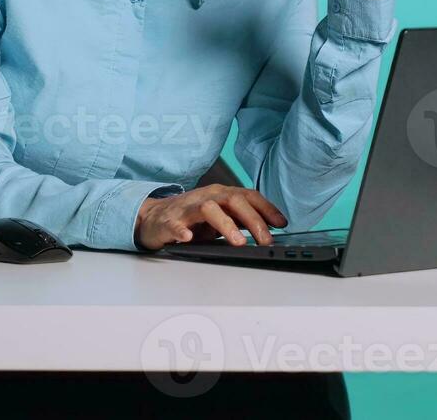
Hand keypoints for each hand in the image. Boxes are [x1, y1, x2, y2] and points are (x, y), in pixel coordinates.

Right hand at [134, 185, 287, 249]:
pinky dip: (183, 231)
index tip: (282, 224)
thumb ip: (241, 220)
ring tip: (238, 242)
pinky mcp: (169, 221)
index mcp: (222, 195)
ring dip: (226, 224)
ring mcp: (188, 208)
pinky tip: (189, 238)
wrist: (155, 217)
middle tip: (266, 240)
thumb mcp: (221, 216)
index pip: (249, 196)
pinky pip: (176, 224)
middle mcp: (207, 197)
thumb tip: (269, 230)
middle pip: (234, 200)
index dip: (267, 208)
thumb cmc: (192, 218)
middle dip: (253, 220)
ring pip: (209, 208)